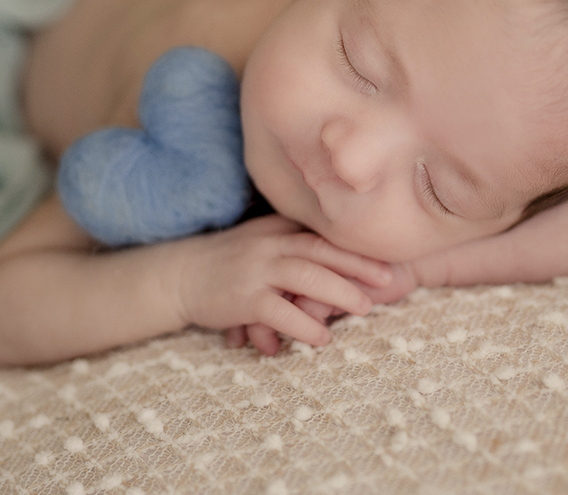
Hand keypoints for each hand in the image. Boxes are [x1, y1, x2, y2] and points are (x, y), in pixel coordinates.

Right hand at [172, 215, 391, 352]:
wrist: (179, 275)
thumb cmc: (228, 263)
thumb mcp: (261, 242)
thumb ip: (294, 246)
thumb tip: (337, 264)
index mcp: (278, 229)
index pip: (322, 234)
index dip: (355, 246)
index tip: (386, 256)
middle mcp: (269, 244)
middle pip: (320, 251)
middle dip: (357, 264)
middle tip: (388, 280)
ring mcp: (255, 270)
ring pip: (305, 277)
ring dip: (338, 293)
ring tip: (364, 309)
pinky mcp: (243, 298)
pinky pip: (279, 311)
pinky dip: (303, 325)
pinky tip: (322, 338)